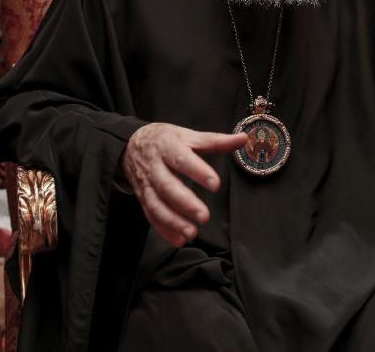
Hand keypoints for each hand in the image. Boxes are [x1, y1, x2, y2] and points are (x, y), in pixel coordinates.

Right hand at [121, 123, 246, 246]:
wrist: (131, 146)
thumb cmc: (165, 140)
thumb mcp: (188, 135)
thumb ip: (215, 141)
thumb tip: (243, 139)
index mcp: (168, 147)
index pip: (183, 159)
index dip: (198, 171)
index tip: (215, 184)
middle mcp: (155, 167)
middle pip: (168, 186)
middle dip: (185, 203)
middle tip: (204, 216)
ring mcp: (147, 184)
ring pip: (157, 205)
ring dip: (173, 221)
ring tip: (192, 233)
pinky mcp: (143, 198)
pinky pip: (151, 216)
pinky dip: (164, 230)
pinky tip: (179, 239)